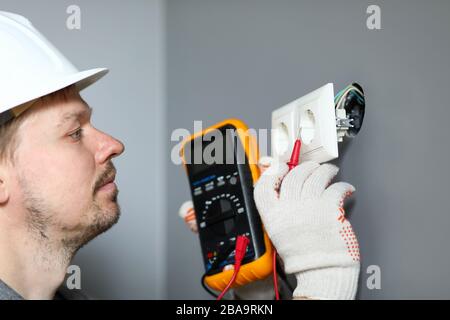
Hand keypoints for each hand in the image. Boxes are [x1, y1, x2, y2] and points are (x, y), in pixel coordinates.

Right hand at [254, 158, 359, 299]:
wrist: (322, 273)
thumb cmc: (303, 257)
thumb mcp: (281, 233)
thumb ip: (280, 211)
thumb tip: (285, 189)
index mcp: (273, 216)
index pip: (264, 185)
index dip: (272, 172)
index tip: (281, 168)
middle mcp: (289, 209)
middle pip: (293, 176)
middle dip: (304, 168)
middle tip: (312, 168)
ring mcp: (310, 207)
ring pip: (315, 177)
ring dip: (324, 171)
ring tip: (329, 172)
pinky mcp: (330, 209)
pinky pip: (336, 188)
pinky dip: (342, 186)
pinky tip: (344, 189)